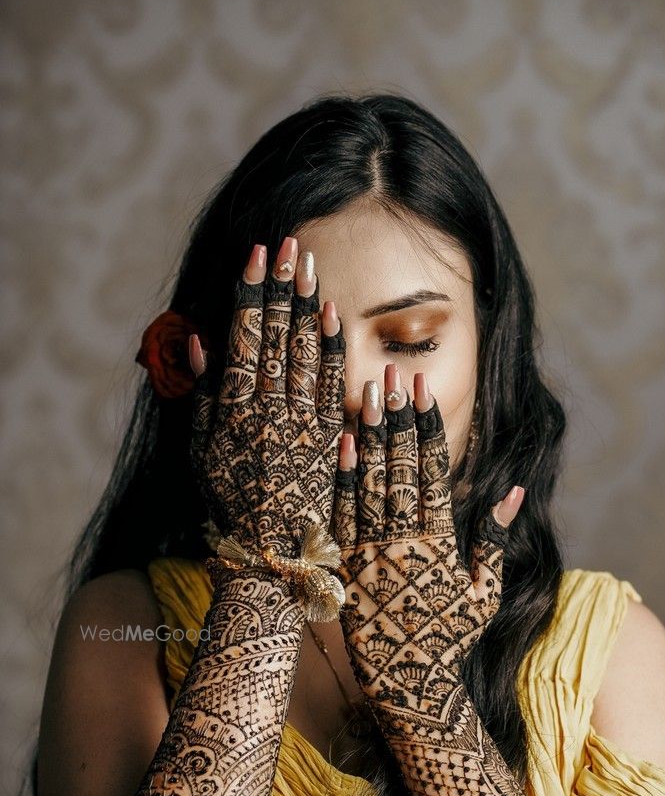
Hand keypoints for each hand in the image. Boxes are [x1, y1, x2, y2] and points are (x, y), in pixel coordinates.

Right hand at [188, 238, 345, 556]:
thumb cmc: (228, 499)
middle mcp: (267, 407)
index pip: (243, 336)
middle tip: (288, 244)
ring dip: (306, 305)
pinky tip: (332, 315)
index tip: (257, 255)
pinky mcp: (327, 435)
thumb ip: (202, 394)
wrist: (270, 551)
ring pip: (305, 352)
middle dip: (282, 287)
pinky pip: (331, 384)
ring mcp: (300, 419)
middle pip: (277, 335)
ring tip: (308, 266)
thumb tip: (202, 340)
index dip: (251, 293)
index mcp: (231, 407)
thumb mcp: (200, 449)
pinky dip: (331, 348)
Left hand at [331, 366, 522, 711]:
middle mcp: (404, 543)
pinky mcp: (344, 567)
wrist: (408, 685)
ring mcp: (371, 554)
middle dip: (397, 417)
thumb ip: (493, 539)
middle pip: (399, 468)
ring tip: (368, 392)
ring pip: (369, 484)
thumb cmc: (452, 638)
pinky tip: (343, 441)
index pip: (433, 471)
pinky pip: (341, 514)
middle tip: (393, 373)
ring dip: (370, 435)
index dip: (428, 427)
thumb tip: (512, 489)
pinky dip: (342, 476)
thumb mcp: (484, 592)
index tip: (423, 390)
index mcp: (440, 544)